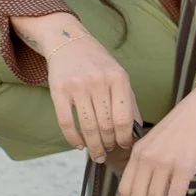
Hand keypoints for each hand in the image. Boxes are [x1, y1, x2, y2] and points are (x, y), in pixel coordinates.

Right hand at [45, 33, 143, 162]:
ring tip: (97, 154)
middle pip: (106, 125)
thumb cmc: (98, 63)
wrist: (69, 42)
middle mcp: (99, 81)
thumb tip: (136, 131)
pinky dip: (73, 139)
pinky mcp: (59, 90)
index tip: (124, 146)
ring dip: (93, 146)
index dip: (125, 138)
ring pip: (88, 127)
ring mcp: (78, 86)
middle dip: (109, 144)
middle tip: (109, 152)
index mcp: (118, 78)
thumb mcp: (119, 76)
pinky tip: (79, 145)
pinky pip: (66, 123)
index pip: (123, 118)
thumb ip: (129, 102)